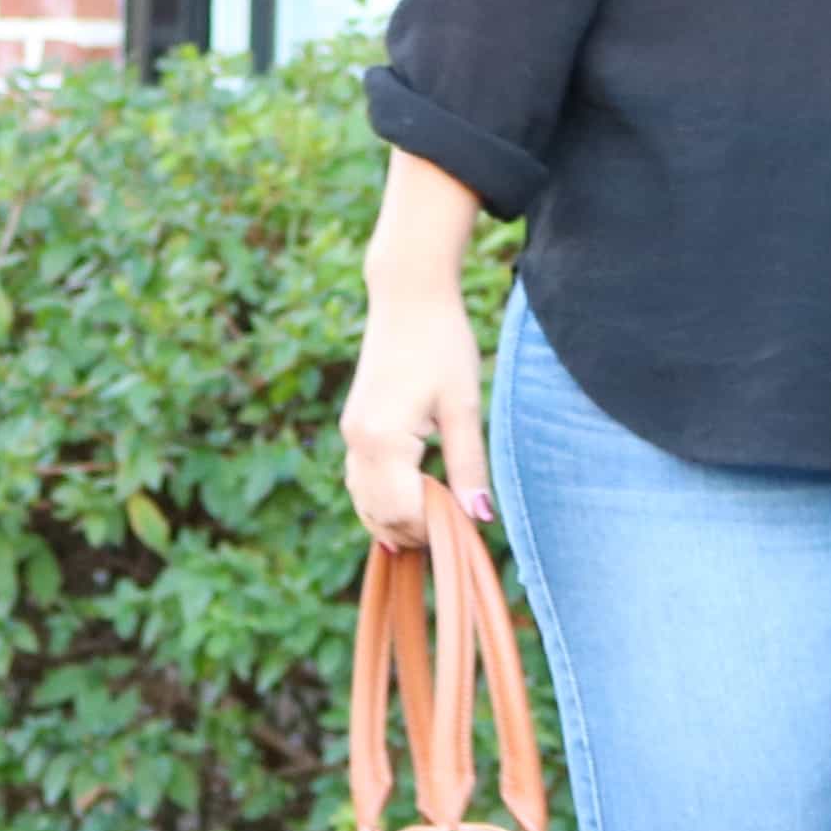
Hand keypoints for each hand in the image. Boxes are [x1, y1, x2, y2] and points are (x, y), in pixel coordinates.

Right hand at [340, 284, 491, 552]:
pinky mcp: (353, 426)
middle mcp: (357, 442)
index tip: (469, 530)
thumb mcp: (464, 407)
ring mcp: (350, 435)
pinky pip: (360, 481)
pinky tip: (412, 503)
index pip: (404, 511)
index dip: (435, 529)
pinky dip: (382, 500)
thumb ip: (468, 465)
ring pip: (364, 502)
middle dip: (415, 531)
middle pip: (379, 514)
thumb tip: (480, 517)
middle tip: (457, 533)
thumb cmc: (443, 344)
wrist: (408, 297)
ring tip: (437, 524)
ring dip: (396, 520)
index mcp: (384, 440)